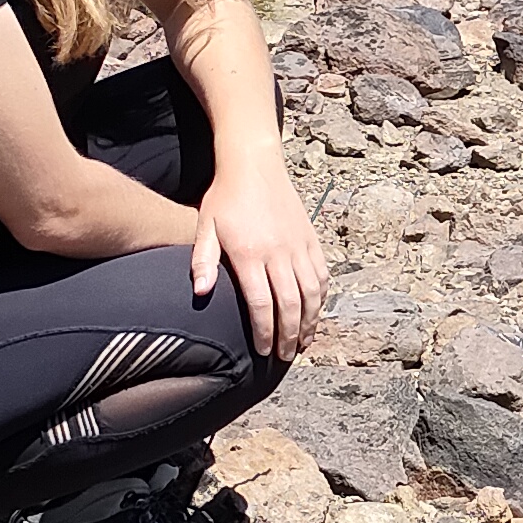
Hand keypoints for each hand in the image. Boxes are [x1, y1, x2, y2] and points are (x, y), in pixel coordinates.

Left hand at [192, 153, 328, 360]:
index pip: (261, 303)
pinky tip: (315, 314)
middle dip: (289, 335)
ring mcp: (299, 246)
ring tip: (303, 343)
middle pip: (290, 304)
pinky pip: (322, 276)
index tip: (263, 350)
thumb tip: (200, 293)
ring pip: (311, 293)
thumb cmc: (225, 198)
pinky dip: (321, 299)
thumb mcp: (206, 227)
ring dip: (309, 322)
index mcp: (250, 253)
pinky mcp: (311, 240)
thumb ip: (202, 261)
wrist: (255, 166)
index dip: (264, 331)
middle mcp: (279, 252)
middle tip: (285, 356)